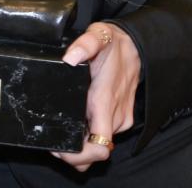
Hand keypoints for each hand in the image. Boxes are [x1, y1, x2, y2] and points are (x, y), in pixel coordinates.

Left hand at [53, 22, 140, 171]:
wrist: (138, 46)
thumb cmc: (114, 44)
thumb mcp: (98, 36)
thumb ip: (85, 44)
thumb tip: (69, 57)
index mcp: (105, 101)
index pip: (99, 146)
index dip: (79, 155)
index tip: (60, 149)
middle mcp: (115, 115)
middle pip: (96, 151)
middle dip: (74, 153)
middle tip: (53, 143)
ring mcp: (120, 118)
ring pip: (99, 145)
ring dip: (81, 146)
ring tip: (61, 133)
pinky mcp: (122, 117)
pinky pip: (104, 135)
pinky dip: (89, 136)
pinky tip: (75, 124)